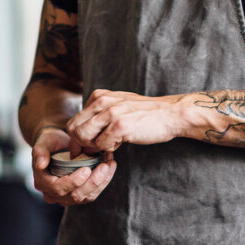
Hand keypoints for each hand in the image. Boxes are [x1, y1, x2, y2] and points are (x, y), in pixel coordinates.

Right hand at [30, 126, 115, 205]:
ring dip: (101, 181)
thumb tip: (40, 164)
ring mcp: (68, 197)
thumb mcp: (43, 143)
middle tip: (104, 165)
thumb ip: (40, 152)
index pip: (58, 188)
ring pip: (87, 196)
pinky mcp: (80, 195)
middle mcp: (54, 194)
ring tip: (109, 163)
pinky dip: (104, 181)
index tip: (86, 169)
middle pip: (75, 196)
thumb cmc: (51, 143)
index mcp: (42, 183)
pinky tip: (110, 167)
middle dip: (93, 182)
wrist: (59, 145)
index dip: (73, 181)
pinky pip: (94, 193)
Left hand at [66, 90, 187, 151]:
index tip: (90, 145)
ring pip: (84, 136)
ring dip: (96, 146)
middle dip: (83, 143)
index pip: (74, 120)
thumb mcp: (119, 105)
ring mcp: (111, 112)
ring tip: (112, 142)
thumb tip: (80, 133)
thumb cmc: (146, 114)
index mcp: (99, 96)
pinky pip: (102, 144)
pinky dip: (110, 148)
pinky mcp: (120, 125)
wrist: (171, 114)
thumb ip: (100, 113)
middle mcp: (102, 101)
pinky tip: (124, 141)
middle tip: (99, 147)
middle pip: (74, 129)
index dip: (78, 137)